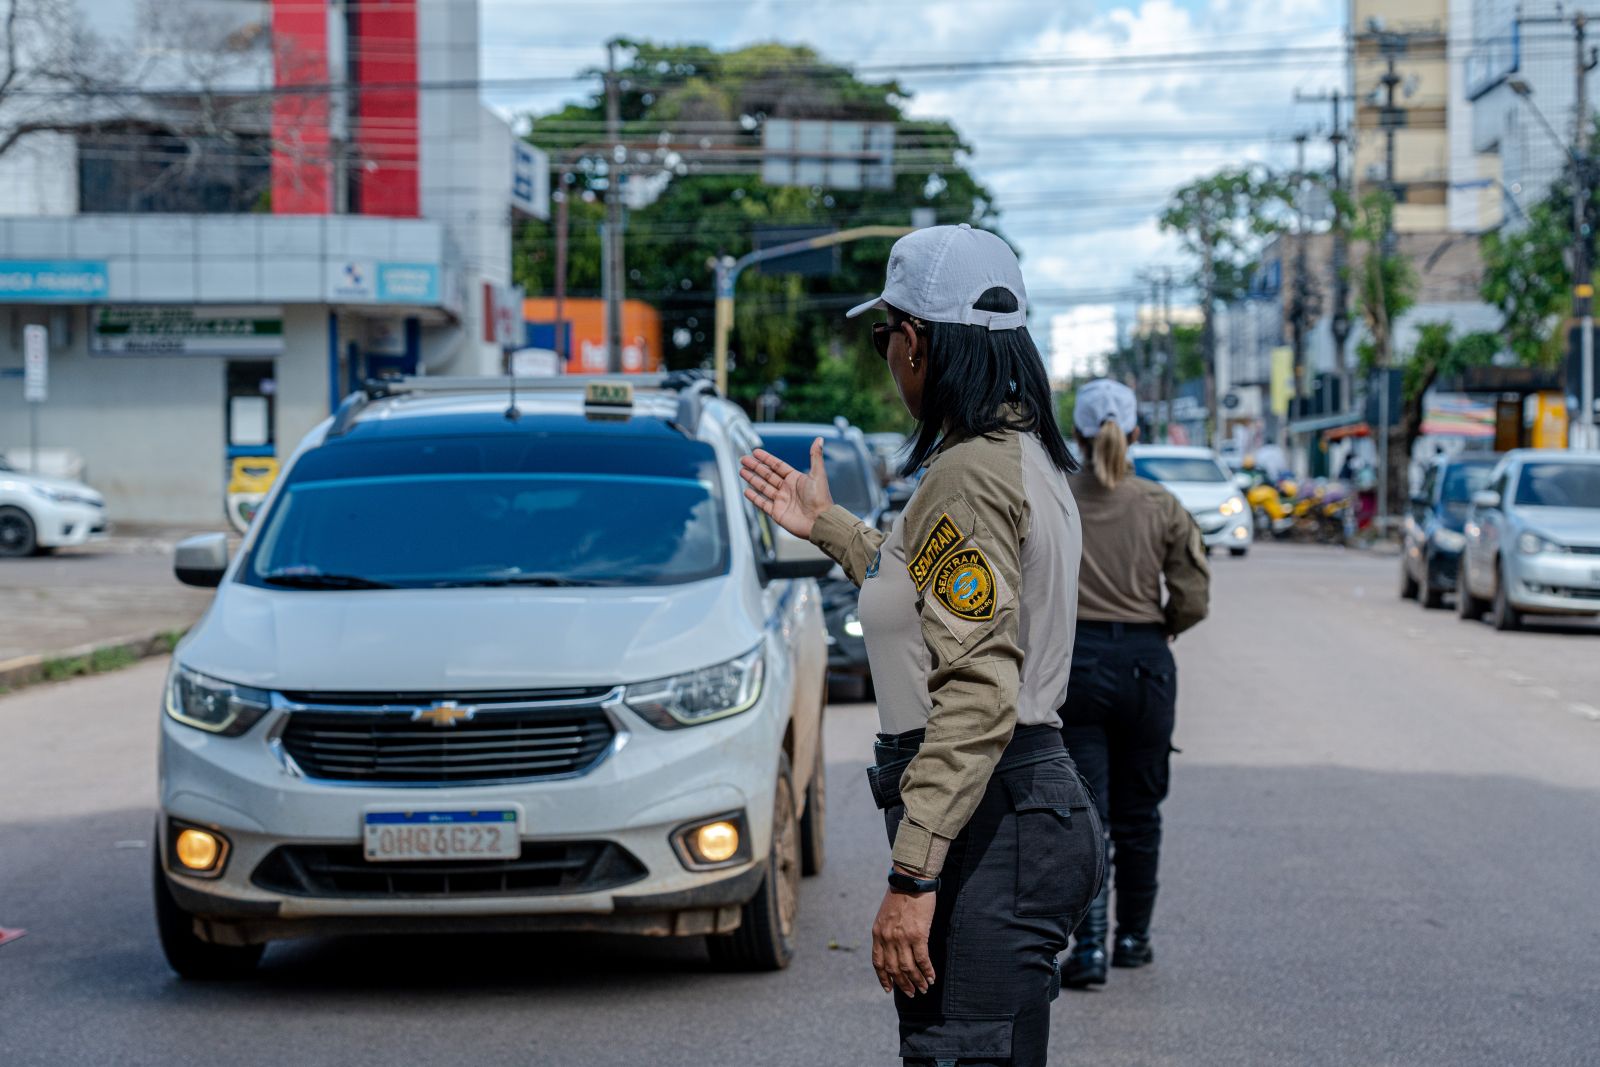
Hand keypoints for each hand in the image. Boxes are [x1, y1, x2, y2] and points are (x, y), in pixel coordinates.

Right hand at [738, 438, 833, 540]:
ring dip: (752, 479)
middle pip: (767, 475)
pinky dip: (754, 497)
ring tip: (742, 471)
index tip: (755, 452)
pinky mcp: (777, 513)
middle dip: (755, 467)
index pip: (777, 466)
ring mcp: (781, 501)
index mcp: (795, 479)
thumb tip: (819, 438)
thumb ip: (815, 456)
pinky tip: (746, 491)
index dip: (766, 459)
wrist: (819, 521)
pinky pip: (762, 503)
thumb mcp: (818, 474)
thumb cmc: (821, 498)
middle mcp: (787, 489)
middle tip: (743, 460)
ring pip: (763, 487)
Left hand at [870, 879, 936, 996]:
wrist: (911, 880)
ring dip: (916, 981)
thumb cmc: (900, 895)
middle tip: (911, 993)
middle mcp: (887, 938)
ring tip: (923, 988)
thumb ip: (885, 932)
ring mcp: (902, 938)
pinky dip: (927, 971)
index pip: (878, 962)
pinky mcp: (918, 935)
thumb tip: (892, 948)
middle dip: (903, 984)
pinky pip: (922, 959)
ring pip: (908, 968)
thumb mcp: (885, 915)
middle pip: (894, 969)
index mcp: (877, 933)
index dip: (884, 978)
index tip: (889, 989)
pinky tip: (932, 978)